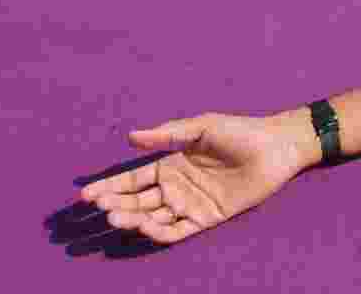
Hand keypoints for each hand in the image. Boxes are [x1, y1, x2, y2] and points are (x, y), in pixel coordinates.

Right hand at [79, 112, 314, 244]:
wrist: (275, 147)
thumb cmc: (240, 132)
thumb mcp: (201, 128)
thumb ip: (167, 133)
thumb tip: (130, 136)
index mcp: (171, 164)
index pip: (133, 179)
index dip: (110, 186)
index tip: (85, 194)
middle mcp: (176, 187)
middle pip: (138, 200)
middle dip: (115, 205)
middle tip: (98, 209)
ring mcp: (190, 203)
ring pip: (154, 217)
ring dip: (133, 219)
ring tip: (116, 216)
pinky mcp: (208, 217)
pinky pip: (179, 230)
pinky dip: (161, 232)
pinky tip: (146, 227)